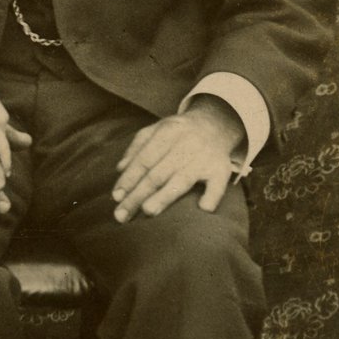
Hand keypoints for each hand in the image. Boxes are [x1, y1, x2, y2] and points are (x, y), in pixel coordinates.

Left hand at [111, 99, 243, 222]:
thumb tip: (119, 169)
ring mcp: (205, 157)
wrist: (216, 124)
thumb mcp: (155, 130)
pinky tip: (203, 208)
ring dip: (164, 196)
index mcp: (167, 132)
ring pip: (182, 180)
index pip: (144, 159)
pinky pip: (218, 184)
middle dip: (138, 195)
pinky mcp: (221, 169)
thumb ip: (136, 148)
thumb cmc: (178, 133)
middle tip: (122, 215)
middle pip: (158, 174)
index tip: (116, 196)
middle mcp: (186, 144)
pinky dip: (212, 195)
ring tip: (148, 211)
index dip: (129, 178)